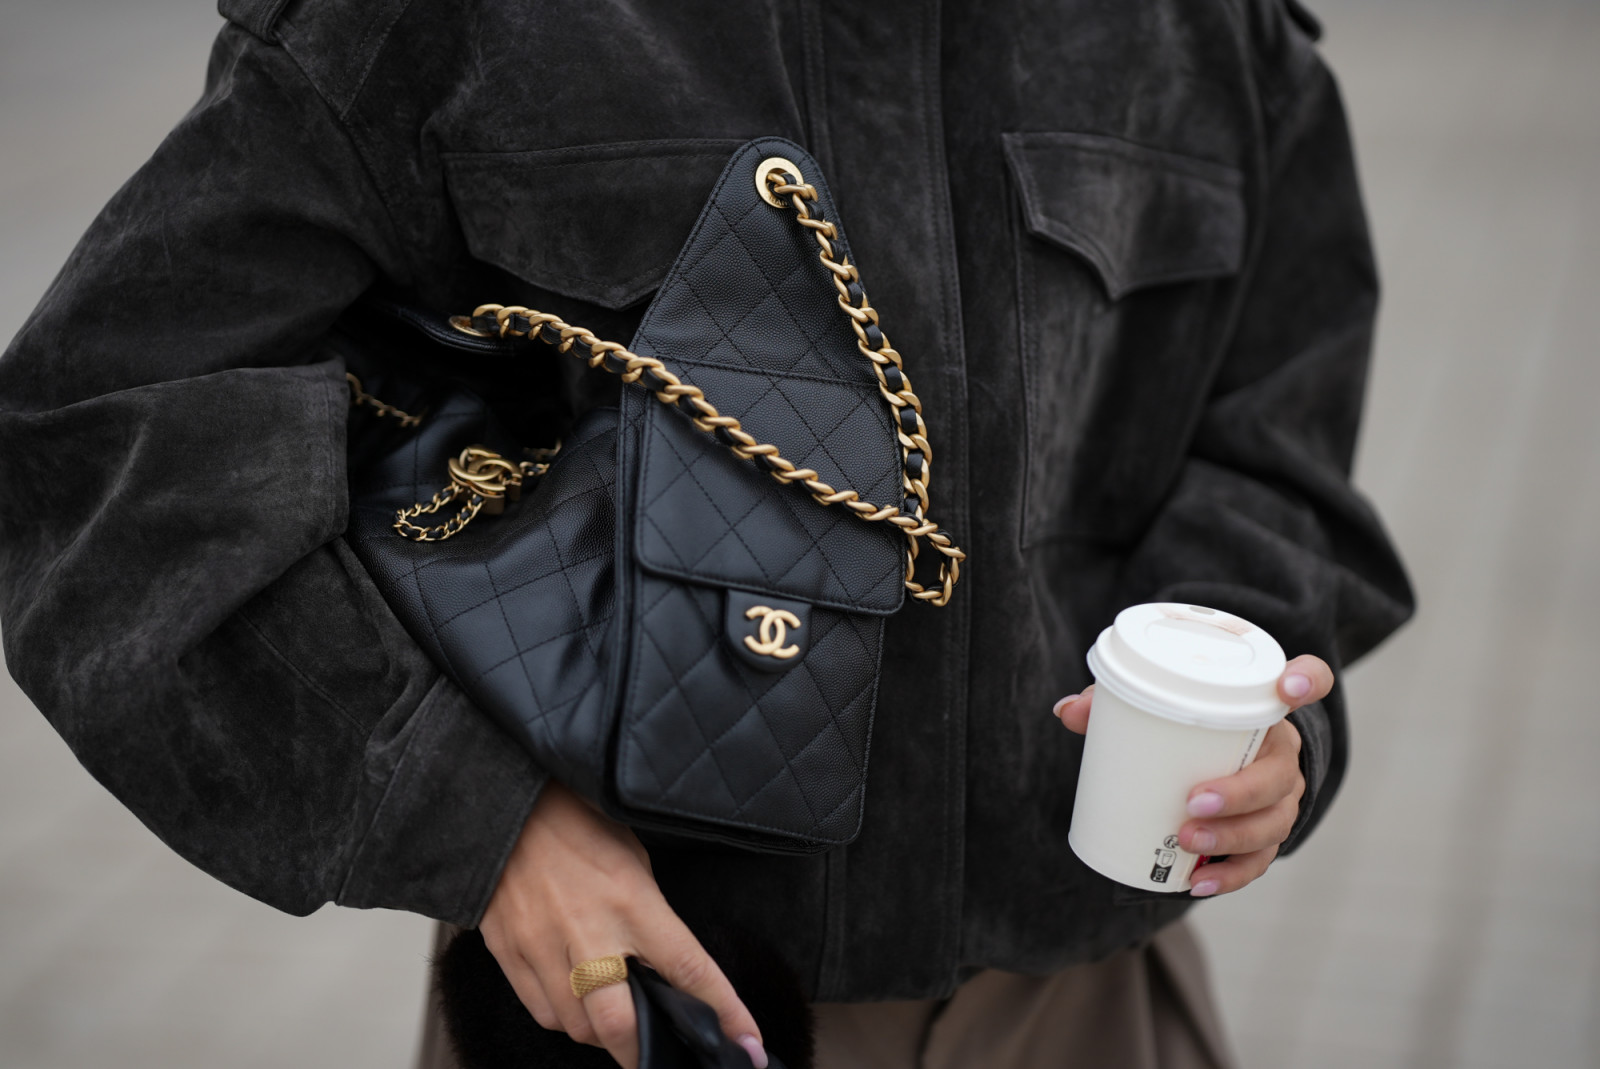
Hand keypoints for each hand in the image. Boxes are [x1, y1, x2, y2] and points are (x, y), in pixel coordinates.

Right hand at [479, 782, 767, 1068]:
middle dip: (643, 1053)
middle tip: (659, 1058)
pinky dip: (565, 1018)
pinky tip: (577, 1005)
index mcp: (631, 901)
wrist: (509, 802)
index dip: (724, 1012)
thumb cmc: (579, 822)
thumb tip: (663, 966)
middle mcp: (587, 930)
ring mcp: (542, 945)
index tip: (747, 1046)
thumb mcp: (634, 859)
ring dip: (602, 1035)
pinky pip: (541, 1010)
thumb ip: (649, 916)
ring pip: (577, 1026)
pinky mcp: (508, 953)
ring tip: (616, 1022)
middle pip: (618, 1024)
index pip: (687, 968)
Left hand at [1053, 654, 1332, 896]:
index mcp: (1265, 710)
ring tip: (1187, 842)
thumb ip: (1115, 703)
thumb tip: (1067, 711)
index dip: (1305, 679)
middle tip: (1193, 802)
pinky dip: (1228, 875)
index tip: (1287, 686)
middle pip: (1279, 776)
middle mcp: (1282, 755)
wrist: (1213, 764)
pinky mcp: (1264, 835)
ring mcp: (1280, 799)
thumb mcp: (1155, 707)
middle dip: (1240, 793)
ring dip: (1232, 838)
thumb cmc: (1186, 728)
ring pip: (1273, 823)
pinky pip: (1257, 861)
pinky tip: (1197, 882)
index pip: (1308, 681)